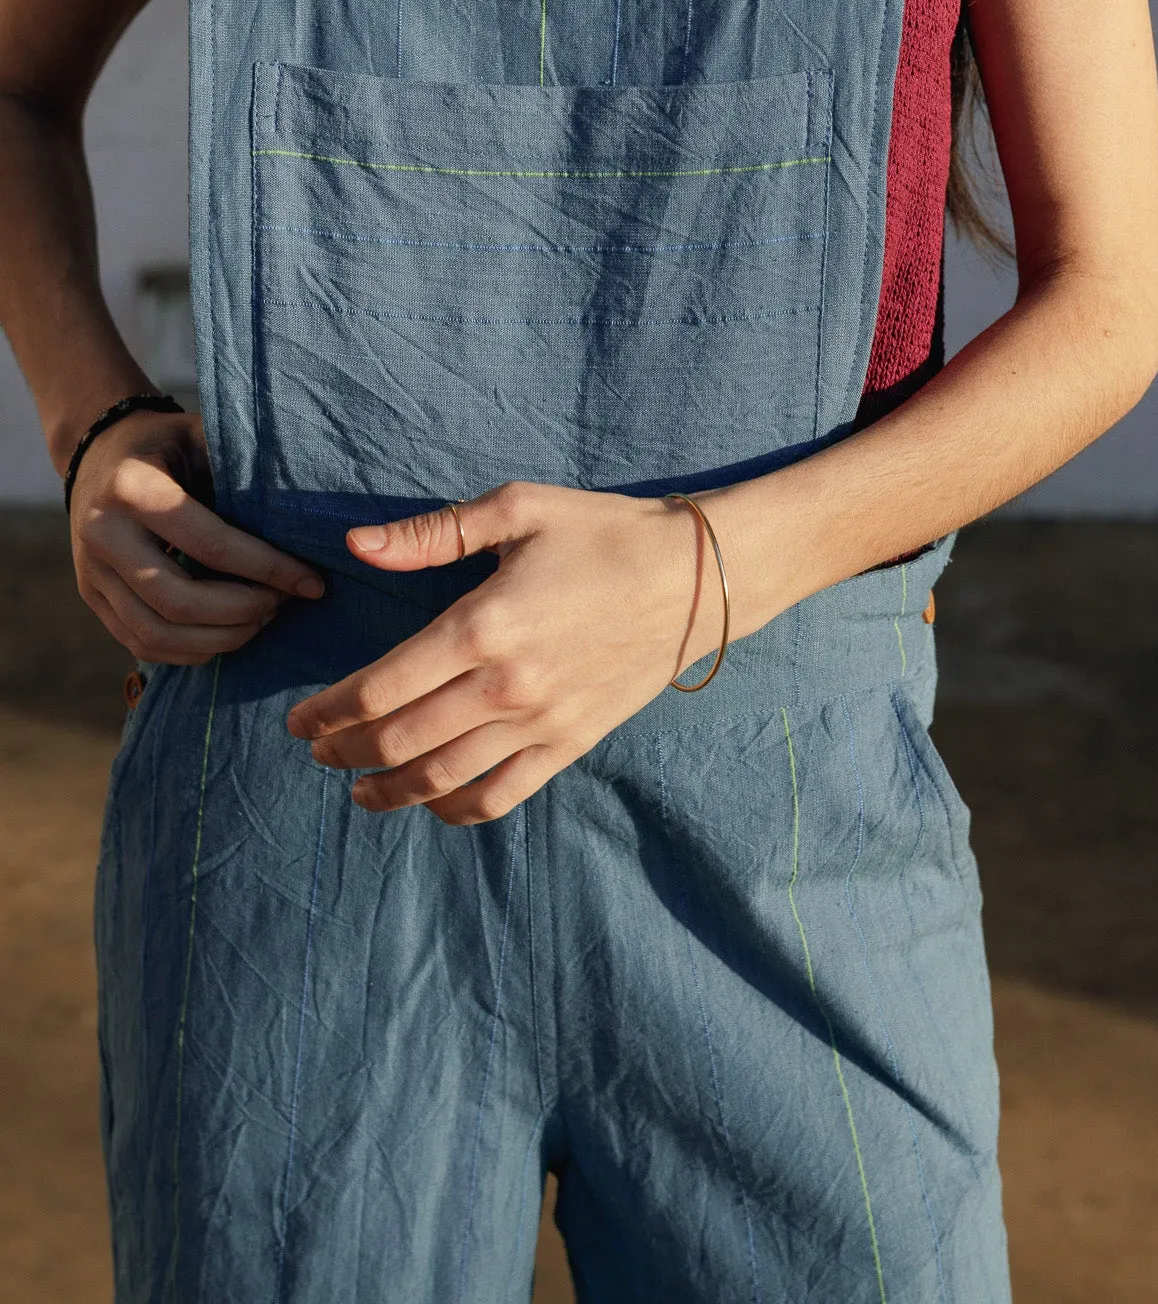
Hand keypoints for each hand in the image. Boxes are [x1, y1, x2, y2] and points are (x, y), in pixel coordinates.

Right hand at [70, 409, 324, 664]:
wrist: (98, 455)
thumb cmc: (166, 444)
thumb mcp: (200, 437)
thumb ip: (240, 472)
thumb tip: (303, 522)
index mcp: (133, 489)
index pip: (209, 544)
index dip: (267, 568)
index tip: (311, 582)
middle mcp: (102, 535)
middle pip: (178, 600)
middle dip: (243, 611)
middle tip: (283, 602)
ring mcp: (90, 572)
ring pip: (157, 633)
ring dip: (220, 638)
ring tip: (261, 619)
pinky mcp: (92, 597)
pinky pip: (141, 644)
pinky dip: (190, 650)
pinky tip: (228, 634)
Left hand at [286, 482, 727, 825]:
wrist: (696, 577)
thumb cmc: (602, 532)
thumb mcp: (517, 509)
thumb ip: (429, 533)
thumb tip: (356, 546)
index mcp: (482, 624)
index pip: (381, 686)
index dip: (328, 709)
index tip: (298, 719)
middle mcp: (506, 686)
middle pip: (399, 739)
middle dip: (345, 751)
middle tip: (317, 751)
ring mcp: (541, 723)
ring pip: (442, 779)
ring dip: (388, 791)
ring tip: (358, 789)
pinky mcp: (571, 743)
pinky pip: (501, 796)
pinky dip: (455, 810)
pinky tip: (430, 802)